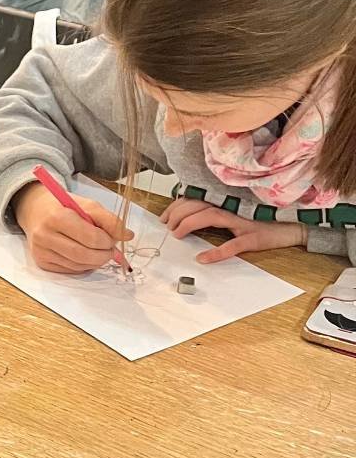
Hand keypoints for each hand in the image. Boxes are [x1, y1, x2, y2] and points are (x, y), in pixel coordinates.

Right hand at [15, 181, 131, 273]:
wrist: (35, 211)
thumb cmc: (64, 206)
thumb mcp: (87, 205)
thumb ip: (109, 220)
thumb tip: (128, 236)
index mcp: (57, 217)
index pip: (90, 238)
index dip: (107, 242)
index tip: (113, 240)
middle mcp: (45, 236)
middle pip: (83, 255)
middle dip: (103, 256)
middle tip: (111, 251)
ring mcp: (41, 251)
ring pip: (77, 266)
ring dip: (95, 262)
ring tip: (99, 252)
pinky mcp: (41, 262)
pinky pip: (69, 270)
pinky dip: (83, 266)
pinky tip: (86, 256)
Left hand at [159, 199, 305, 263]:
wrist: (293, 226)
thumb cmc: (263, 221)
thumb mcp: (236, 215)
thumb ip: (216, 214)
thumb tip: (190, 219)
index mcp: (228, 202)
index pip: (198, 198)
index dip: (177, 206)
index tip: (164, 217)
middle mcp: (233, 207)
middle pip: (200, 205)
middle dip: (178, 214)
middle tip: (167, 226)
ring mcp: (243, 222)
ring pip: (211, 216)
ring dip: (190, 224)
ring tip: (177, 234)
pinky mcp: (254, 238)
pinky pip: (233, 245)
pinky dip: (217, 252)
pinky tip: (202, 258)